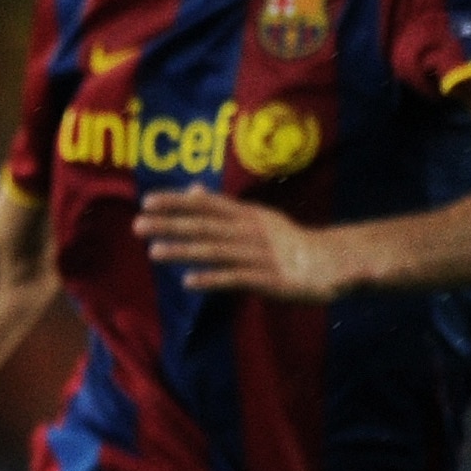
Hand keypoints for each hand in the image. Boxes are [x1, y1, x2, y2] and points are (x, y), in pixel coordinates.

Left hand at [132, 186, 350, 301]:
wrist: (333, 262)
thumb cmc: (285, 241)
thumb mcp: (256, 217)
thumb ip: (221, 207)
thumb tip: (192, 189)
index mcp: (249, 215)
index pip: (208, 205)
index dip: (178, 202)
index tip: (146, 201)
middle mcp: (253, 231)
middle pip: (207, 226)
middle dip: (172, 224)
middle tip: (137, 224)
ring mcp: (261, 256)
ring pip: (217, 251)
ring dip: (185, 251)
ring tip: (154, 251)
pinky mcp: (271, 280)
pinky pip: (237, 279)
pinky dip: (213, 279)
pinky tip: (188, 282)